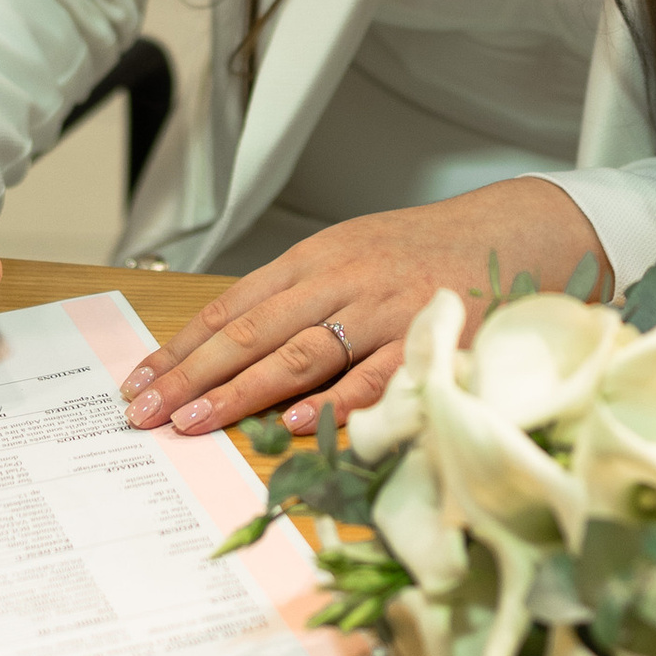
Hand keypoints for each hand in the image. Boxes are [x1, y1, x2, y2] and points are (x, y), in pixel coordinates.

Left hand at [119, 180, 609, 439]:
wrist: (517, 231)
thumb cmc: (427, 253)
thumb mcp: (355, 256)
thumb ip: (302, 298)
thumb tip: (234, 349)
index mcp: (318, 258)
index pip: (233, 306)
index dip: (182, 347)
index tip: (138, 383)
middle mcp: (342, 279)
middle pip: (251, 332)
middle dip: (190, 376)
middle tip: (143, 413)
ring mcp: (383, 310)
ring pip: (298, 354)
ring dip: (240, 393)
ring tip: (193, 424)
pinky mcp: (425, 339)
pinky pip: (371, 376)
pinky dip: (333, 401)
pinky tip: (294, 424)